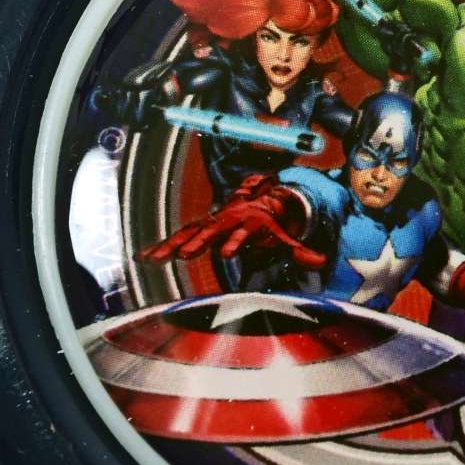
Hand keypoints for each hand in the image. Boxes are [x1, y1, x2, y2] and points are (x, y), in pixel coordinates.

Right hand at [138, 176, 322, 269]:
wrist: (248, 203)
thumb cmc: (265, 224)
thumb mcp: (283, 236)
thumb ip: (300, 250)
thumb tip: (322, 261)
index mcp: (246, 222)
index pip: (241, 233)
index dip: (235, 242)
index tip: (227, 253)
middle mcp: (224, 221)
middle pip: (210, 232)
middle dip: (198, 243)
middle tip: (186, 256)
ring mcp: (208, 225)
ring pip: (188, 234)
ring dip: (171, 246)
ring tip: (153, 259)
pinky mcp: (195, 231)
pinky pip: (176, 238)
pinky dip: (160, 247)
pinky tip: (142, 258)